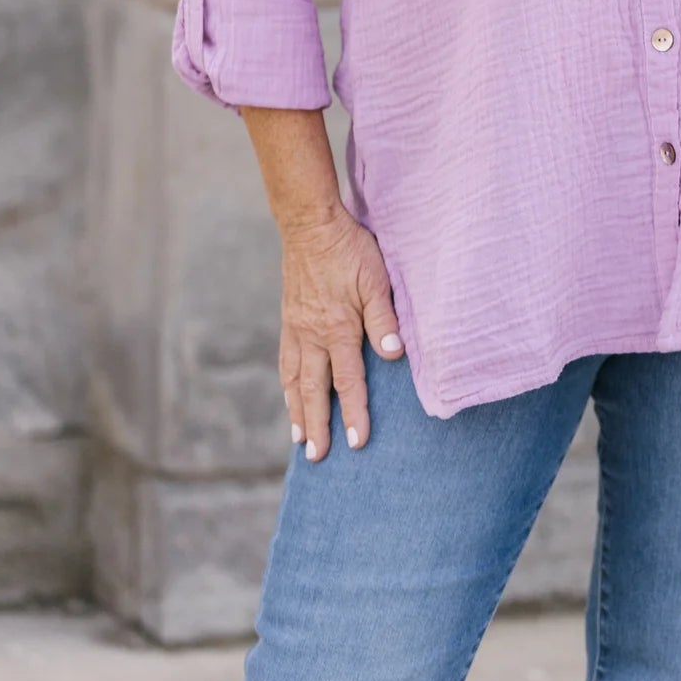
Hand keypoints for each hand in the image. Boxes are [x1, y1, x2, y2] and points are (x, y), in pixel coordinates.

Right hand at [278, 206, 403, 461]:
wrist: (309, 223)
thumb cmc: (349, 249)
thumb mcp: (376, 279)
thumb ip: (385, 319)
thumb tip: (394, 357)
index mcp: (338, 329)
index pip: (348, 381)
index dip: (354, 413)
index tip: (356, 444)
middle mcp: (312, 335)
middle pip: (314, 390)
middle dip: (318, 425)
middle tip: (317, 456)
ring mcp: (297, 327)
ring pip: (295, 379)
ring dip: (297, 410)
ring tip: (298, 437)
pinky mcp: (289, 317)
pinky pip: (285, 359)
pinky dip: (287, 383)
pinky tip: (289, 393)